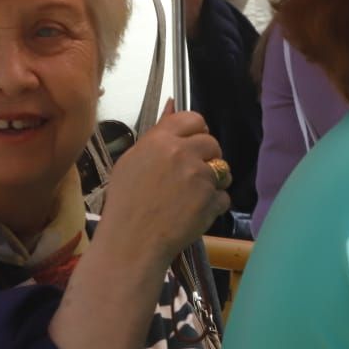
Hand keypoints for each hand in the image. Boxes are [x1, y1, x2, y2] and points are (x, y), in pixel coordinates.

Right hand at [96, 104, 229, 273]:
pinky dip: (214, 205)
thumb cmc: (125, 204)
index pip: (194, 119)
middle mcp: (182, 153)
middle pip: (212, 143)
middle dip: (206, 158)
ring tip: (191, 197)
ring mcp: (200, 176)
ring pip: (222, 169)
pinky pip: (224, 196)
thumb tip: (174, 104)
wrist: (131, 244)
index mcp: (159, 141)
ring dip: (213, 182)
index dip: (197, 132)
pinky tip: (193, 214)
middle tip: (189, 177)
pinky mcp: (212, 199)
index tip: (192, 145)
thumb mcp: (131, 162)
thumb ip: (158, 134)